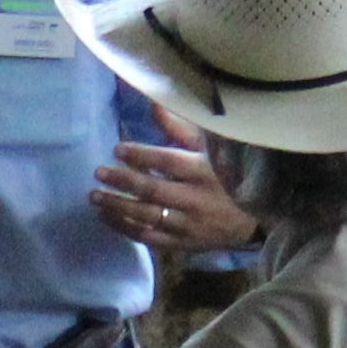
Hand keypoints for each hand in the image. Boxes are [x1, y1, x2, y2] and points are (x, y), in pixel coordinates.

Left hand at [91, 125, 253, 258]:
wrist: (252, 219)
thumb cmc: (227, 175)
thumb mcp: (210, 147)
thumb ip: (180, 128)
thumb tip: (153, 103)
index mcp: (204, 171)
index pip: (168, 162)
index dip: (142, 155)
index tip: (118, 149)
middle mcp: (196, 200)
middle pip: (153, 190)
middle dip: (123, 181)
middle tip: (98, 173)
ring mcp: (188, 225)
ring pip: (147, 216)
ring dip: (118, 206)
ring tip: (94, 196)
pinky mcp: (183, 244)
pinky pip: (150, 238)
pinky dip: (126, 228)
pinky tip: (107, 217)